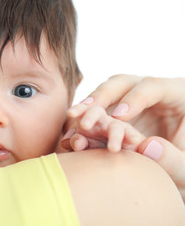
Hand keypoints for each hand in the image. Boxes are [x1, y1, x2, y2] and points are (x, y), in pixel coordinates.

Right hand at [73, 75, 184, 199]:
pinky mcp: (115, 114)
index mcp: (177, 93)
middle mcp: (149, 92)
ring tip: (73, 119)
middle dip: (102, 96)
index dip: (134, 99)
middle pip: (122, 83)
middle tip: (88, 114)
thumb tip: (146, 147)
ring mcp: (129, 101)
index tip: (119, 117)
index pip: (152, 86)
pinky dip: (83, 120)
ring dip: (87, 106)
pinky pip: (97, 111)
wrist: (176, 163)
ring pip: (105, 93)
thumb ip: (175, 159)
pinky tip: (72, 133)